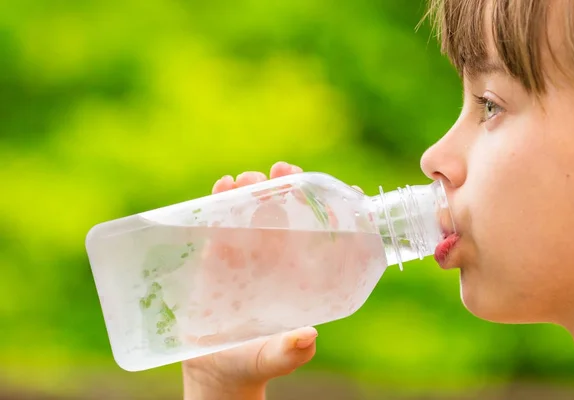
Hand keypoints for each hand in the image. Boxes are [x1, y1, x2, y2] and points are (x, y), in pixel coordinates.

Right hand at [182, 161, 316, 398]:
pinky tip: (222, 187)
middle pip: (283, 214)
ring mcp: (244, 256)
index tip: (332, 188)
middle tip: (284, 172)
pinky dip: (219, 202)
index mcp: (297, 276)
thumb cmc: (254, 362)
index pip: (316, 236)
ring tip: (249, 179)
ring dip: (252, 189)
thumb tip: (307, 337)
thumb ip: (290, 351)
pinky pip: (218, 223)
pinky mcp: (214, 258)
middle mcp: (273, 260)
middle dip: (285, 188)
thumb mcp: (274, 357)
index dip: (327, 210)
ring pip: (251, 212)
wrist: (216, 371)